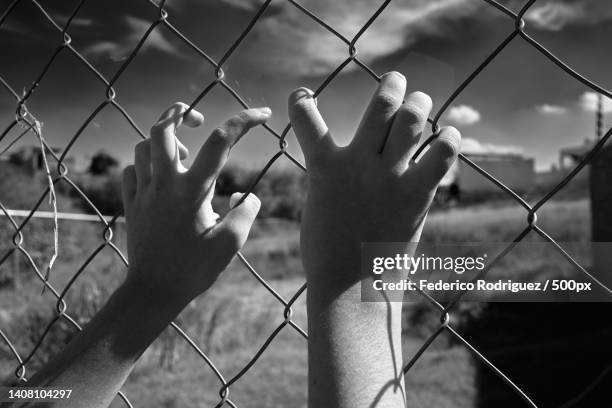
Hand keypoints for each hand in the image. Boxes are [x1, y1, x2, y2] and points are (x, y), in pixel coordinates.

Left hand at [121, 103, 270, 307]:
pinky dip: (146, 164)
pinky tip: (161, 177)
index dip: (244, 121)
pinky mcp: (131, 204)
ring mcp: (144, 192)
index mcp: (193, 190)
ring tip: (185, 155)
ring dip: (164, 141)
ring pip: (143, 147)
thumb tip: (247, 195)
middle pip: (162, 129)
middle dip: (180, 112)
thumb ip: (247, 211)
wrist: (153, 291)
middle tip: (198, 119)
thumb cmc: (194, 270)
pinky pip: (132, 170)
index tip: (262, 114)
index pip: (221, 141)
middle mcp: (165, 184)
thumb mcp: (232, 242)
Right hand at [288, 71, 459, 289]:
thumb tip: (336, 167)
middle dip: (391, 86)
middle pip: (382, 106)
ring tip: (421, 101)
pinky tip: (448, 137)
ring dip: (419, 104)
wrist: (350, 291)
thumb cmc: (327, 255)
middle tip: (395, 80)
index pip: (307, 121)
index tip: (300, 96)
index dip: (300, 103)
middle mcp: (358, 164)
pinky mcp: (415, 196)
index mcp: (325, 168)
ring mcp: (389, 178)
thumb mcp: (318, 208)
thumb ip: (328, 180)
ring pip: (412, 120)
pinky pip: (441, 155)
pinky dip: (447, 141)